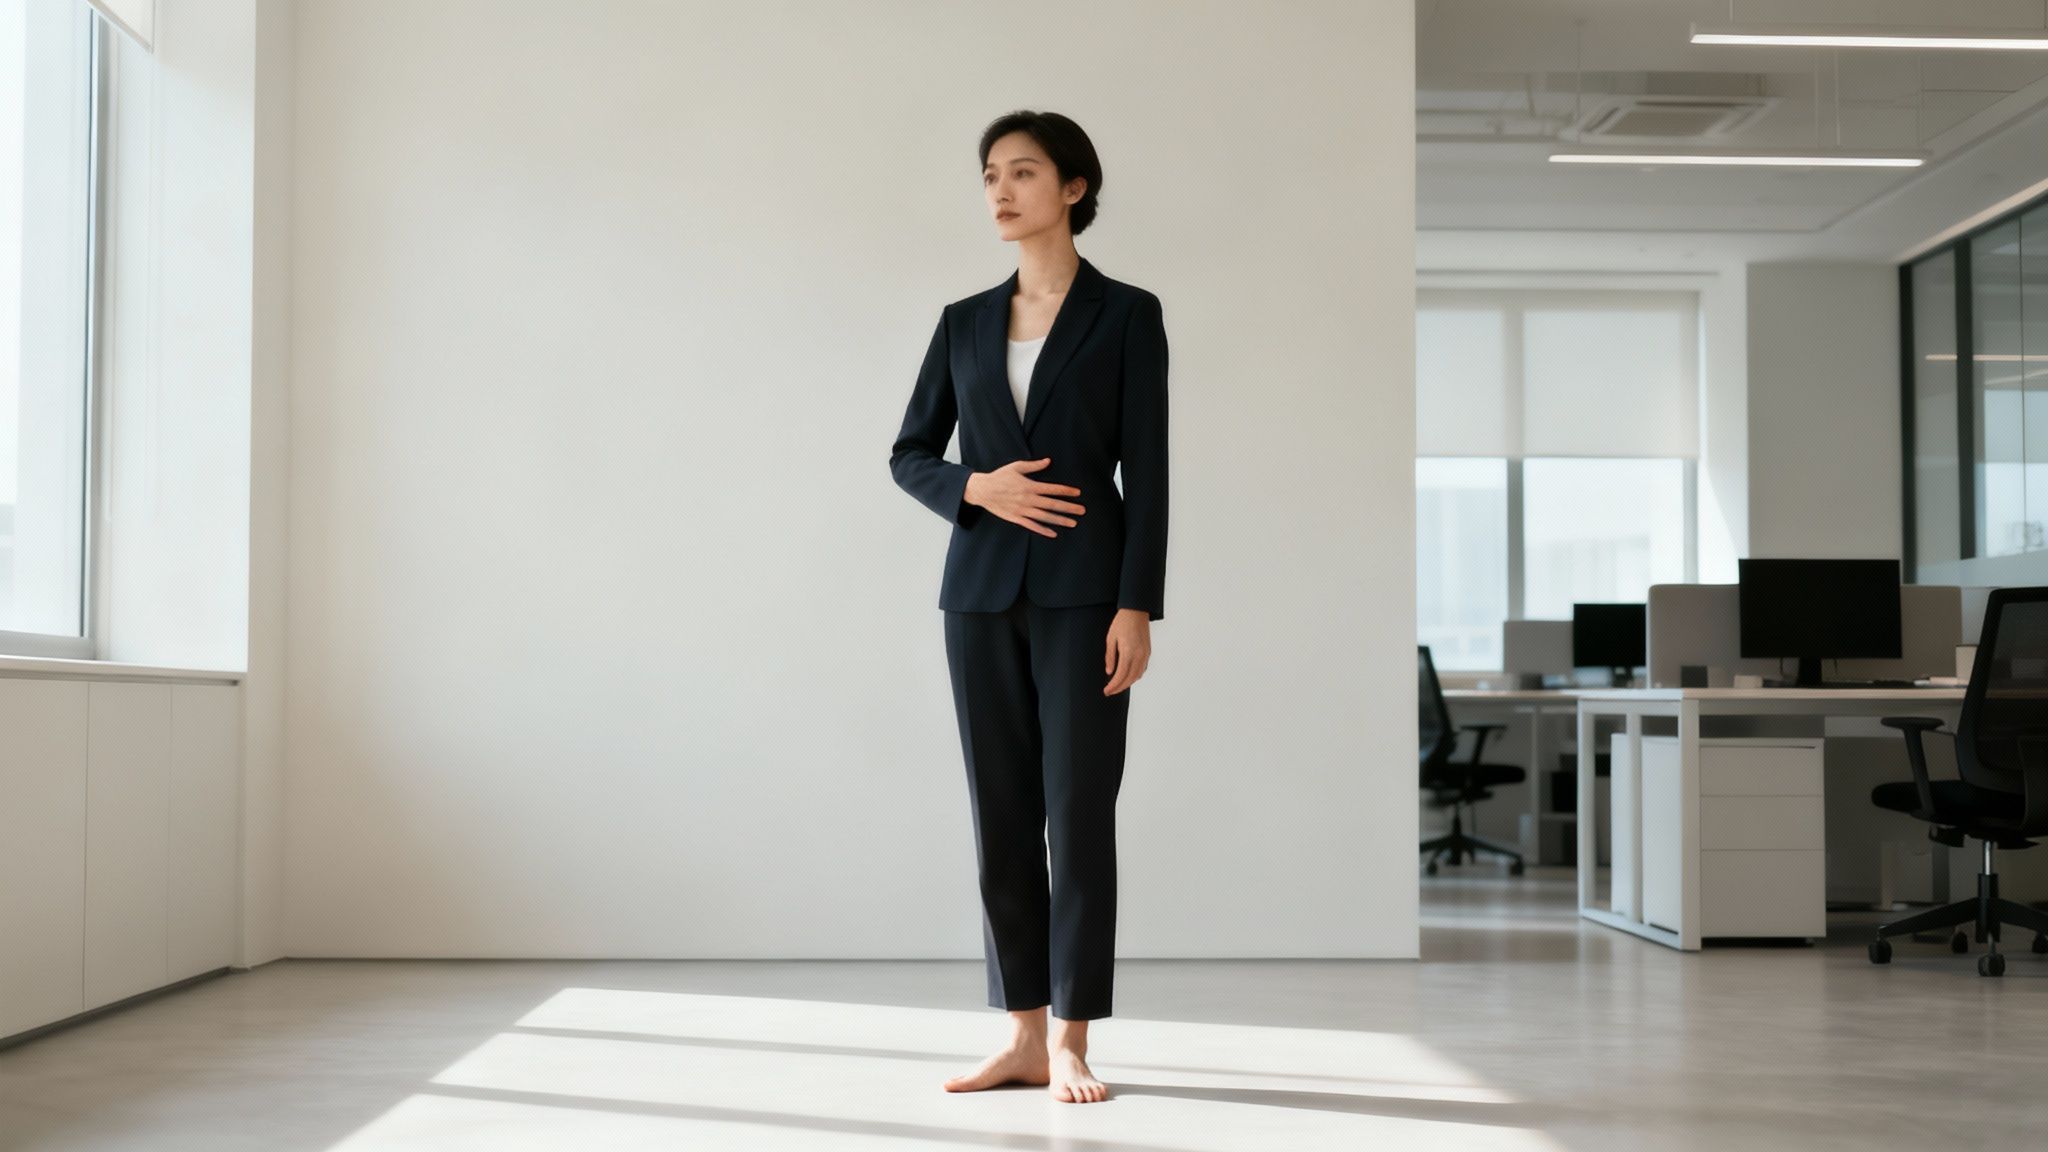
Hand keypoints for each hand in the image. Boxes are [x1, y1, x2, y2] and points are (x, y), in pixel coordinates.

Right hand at [965, 458, 1084, 537]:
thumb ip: (1034, 466)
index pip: (1052, 489)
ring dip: (1060, 520)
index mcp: (1029, 486)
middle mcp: (1028, 499)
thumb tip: (1048, 461)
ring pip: (1045, 517)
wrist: (982, 490)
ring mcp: (1023, 510)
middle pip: (1052, 504)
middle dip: (1069, 507)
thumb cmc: (1000, 476)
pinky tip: (1054, 533)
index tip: (1078, 493)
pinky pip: (1032, 525)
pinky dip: (1043, 530)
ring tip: (1073, 523)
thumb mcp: (1016, 467)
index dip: (1066, 491)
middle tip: (1082, 510)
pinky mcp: (1016, 518)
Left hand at [1104, 609, 1150, 694]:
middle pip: (1130, 679)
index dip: (1113, 686)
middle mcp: (1139, 655)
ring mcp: (1145, 654)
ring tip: (1117, 686)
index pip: (1121, 675)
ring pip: (1137, 676)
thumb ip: (1110, 657)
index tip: (1106, 691)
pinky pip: (1142, 669)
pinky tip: (1127, 677)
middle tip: (1110, 692)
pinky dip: (1134, 676)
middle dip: (1119, 688)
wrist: (1136, 611)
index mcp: (1128, 652)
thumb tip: (1109, 672)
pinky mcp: (1148, 652)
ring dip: (1127, 683)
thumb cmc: (1122, 622)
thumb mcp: (1110, 639)